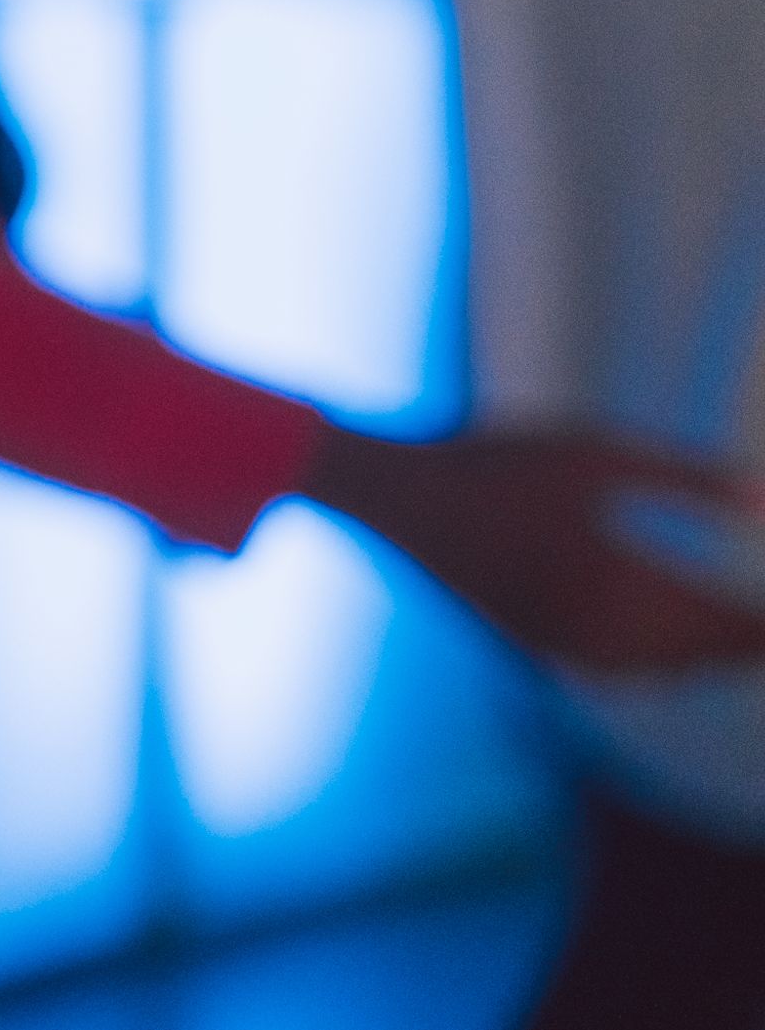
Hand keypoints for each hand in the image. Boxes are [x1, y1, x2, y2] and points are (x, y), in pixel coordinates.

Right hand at [301, 425, 764, 674]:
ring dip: (704, 659)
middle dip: (744, 645)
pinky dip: (656, 667)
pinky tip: (664, 655)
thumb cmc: (499, 461)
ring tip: (736, 642)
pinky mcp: (534, 644)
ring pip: (661, 672)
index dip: (762, 627)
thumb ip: (689, 479)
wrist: (397, 497)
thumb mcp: (598, 451)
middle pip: (699, 655)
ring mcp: (563, 643)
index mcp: (622, 581)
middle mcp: (598, 628)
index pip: (724, 623)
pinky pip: (616, 674)